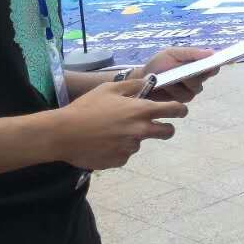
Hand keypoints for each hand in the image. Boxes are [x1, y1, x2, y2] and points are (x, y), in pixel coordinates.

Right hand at [54, 79, 188, 170]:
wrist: (62, 134)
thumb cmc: (85, 108)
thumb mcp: (108, 89)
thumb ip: (131, 85)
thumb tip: (148, 82)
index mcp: (140, 111)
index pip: (173, 110)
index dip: (180, 110)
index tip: (181, 111)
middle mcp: (140, 130)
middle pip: (167, 132)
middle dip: (167, 129)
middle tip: (158, 127)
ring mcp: (130, 147)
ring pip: (140, 142)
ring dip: (133, 138)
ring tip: (110, 132)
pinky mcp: (119, 160)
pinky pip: (124, 154)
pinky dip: (118, 149)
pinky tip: (102, 143)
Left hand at [135, 47, 216, 102]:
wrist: (142, 79)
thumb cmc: (159, 64)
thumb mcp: (173, 53)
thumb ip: (191, 53)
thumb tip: (212, 52)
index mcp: (197, 64)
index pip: (213, 66)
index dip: (215, 65)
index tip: (213, 63)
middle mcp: (198, 78)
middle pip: (205, 76)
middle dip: (195, 72)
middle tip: (183, 69)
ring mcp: (191, 90)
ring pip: (196, 87)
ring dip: (183, 82)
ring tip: (169, 78)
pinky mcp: (182, 101)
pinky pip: (185, 95)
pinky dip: (175, 90)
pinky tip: (166, 86)